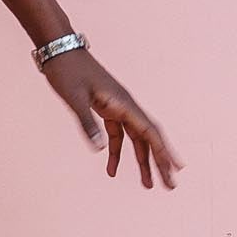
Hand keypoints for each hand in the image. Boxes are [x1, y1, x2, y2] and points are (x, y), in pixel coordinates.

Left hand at [40, 49, 182, 189]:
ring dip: (141, 161)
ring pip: (135, 139)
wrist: (59, 51)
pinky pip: (118, 135)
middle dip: (159, 162)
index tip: (177, 168)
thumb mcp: (75, 99)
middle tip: (170, 185)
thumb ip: (87, 124)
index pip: (149, 132)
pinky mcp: (106, 109)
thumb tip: (101, 149)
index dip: (164, 151)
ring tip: (148, 185)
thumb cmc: (67, 71)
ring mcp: (117, 107)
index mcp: (123, 103)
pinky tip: (111, 170)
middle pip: (148, 138)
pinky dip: (116, 152)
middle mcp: (125, 106)